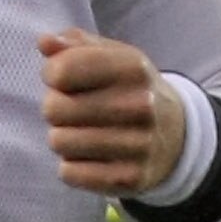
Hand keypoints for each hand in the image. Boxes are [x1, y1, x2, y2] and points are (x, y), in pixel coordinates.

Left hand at [39, 30, 186, 193]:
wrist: (176, 136)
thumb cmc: (129, 90)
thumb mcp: (112, 57)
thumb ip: (74, 44)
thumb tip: (44, 42)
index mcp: (134, 68)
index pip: (62, 70)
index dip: (52, 74)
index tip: (62, 79)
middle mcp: (141, 105)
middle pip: (54, 108)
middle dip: (54, 108)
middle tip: (73, 110)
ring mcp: (138, 145)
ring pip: (59, 142)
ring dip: (62, 138)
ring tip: (82, 132)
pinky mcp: (130, 179)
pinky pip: (69, 173)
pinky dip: (71, 166)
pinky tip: (89, 157)